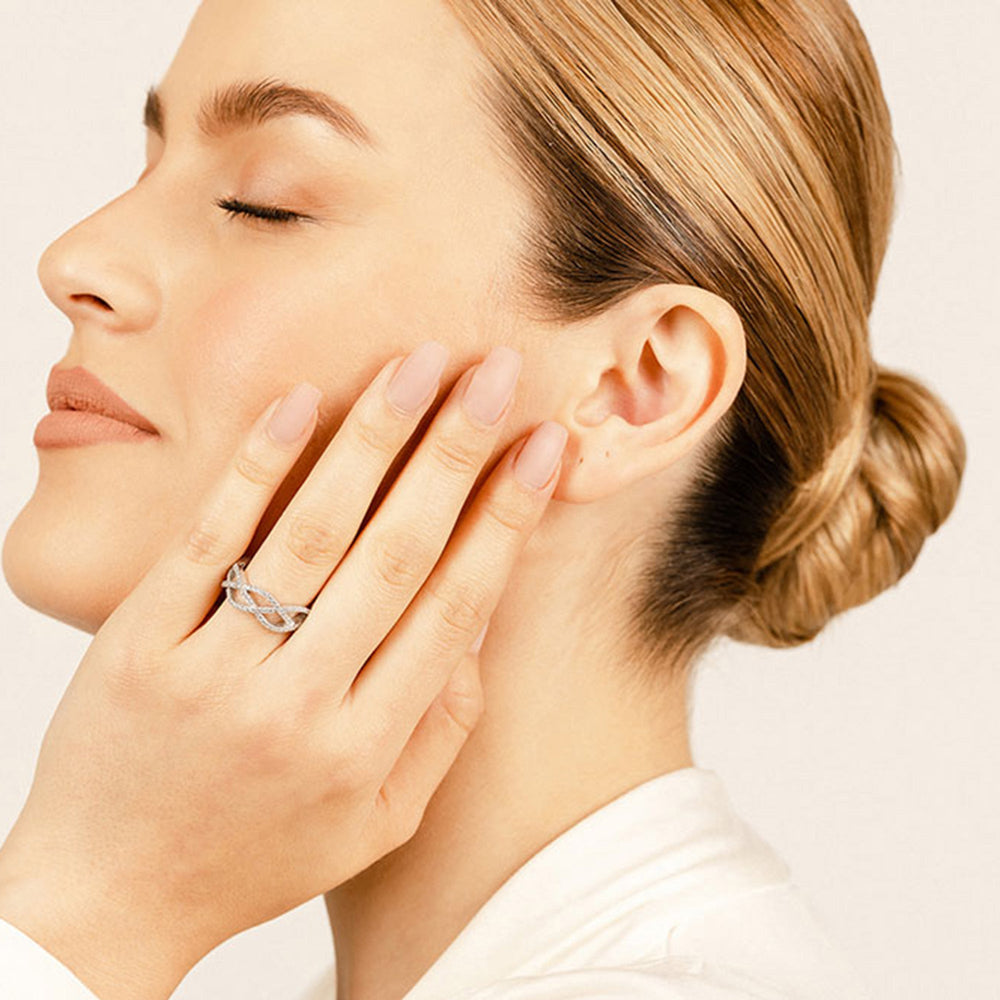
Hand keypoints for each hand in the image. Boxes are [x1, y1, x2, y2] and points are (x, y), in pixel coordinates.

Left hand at [0, 340, 566, 999]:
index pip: (456, 607)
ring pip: (311, 533)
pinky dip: (256, 467)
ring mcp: (214, 669)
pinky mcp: (140, 643)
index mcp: (366, 746)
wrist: (109, 894)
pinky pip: (207, 540)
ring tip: (419, 362)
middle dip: (455, 452)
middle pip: (396, 553)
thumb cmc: (255, 855)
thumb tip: (480, 625)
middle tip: (496, 371)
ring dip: (373, 439)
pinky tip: (299, 401)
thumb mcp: (377, 822)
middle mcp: (300, 704)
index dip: (507, 518)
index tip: (545, 446)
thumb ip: (439, 731)